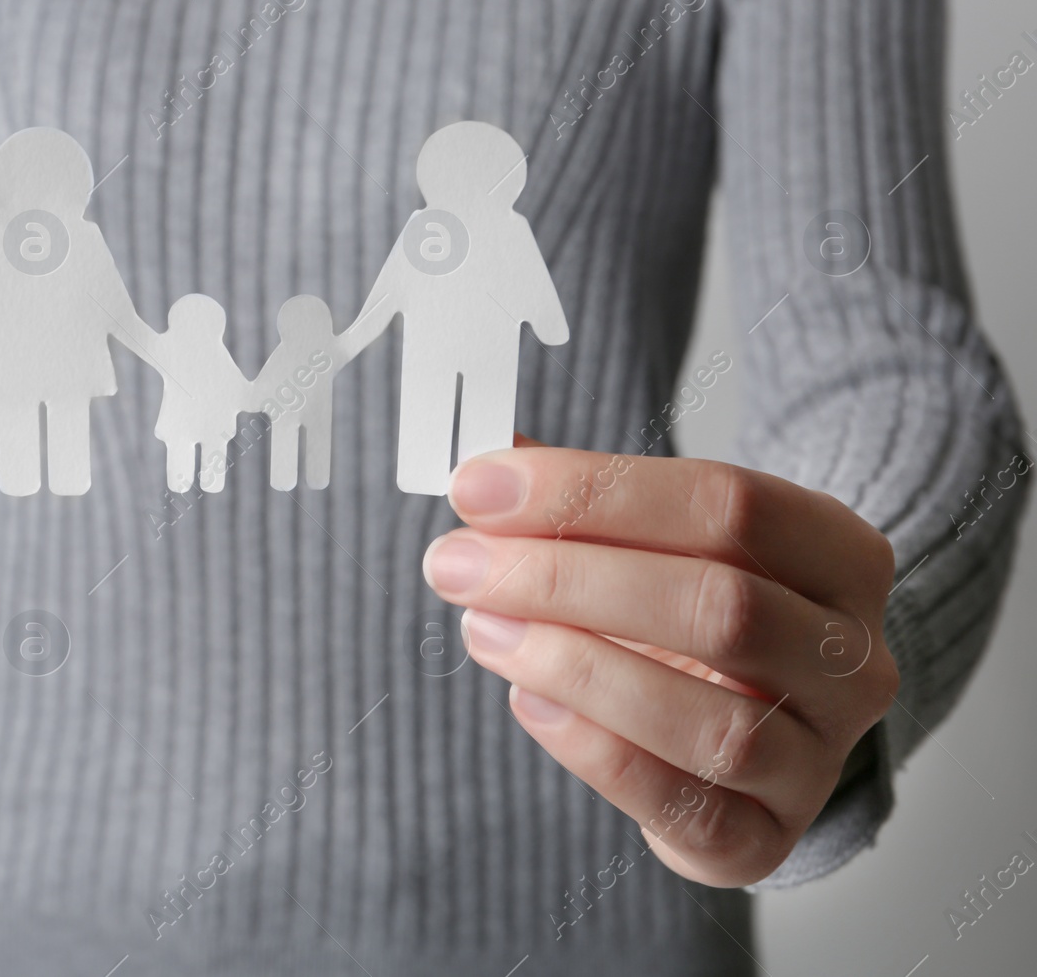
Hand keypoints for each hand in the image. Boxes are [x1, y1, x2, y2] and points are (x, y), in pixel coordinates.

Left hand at [423, 439, 898, 886]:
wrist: (749, 719)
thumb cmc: (691, 611)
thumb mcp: (657, 538)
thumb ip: (578, 500)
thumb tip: (482, 474)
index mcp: (841, 555)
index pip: (730, 503)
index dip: (594, 490)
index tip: (481, 487)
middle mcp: (854, 661)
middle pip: (721, 606)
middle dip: (566, 578)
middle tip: (460, 563)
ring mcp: (821, 760)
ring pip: (712, 723)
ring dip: (575, 667)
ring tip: (482, 628)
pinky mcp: (763, 840)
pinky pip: (683, 806)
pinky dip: (594, 751)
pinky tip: (528, 699)